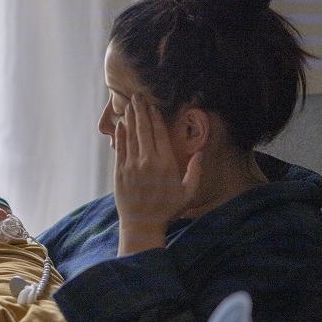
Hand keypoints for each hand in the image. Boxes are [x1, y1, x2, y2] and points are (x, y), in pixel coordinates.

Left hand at [114, 94, 201, 254]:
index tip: (153, 106)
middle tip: (137, 96)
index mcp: (166, 164)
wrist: (142, 225)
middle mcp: (148, 161)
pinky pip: (120, 149)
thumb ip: (196, 172)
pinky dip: (120, 135)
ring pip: (131, 136)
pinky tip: (121, 124)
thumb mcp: (188, 193)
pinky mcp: (120, 172)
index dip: (155, 118)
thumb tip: (201, 152)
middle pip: (144, 130)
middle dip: (141, 111)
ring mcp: (132, 166)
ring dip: (130, 119)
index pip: (160, 134)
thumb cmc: (167, 210)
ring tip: (129, 105)